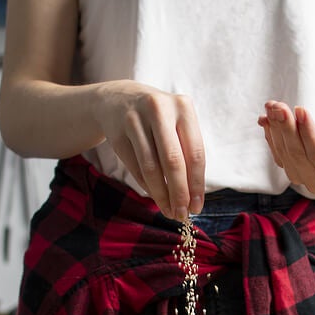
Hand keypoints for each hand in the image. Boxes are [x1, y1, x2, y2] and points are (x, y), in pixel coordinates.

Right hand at [93, 81, 205, 219]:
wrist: (119, 100)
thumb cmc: (159, 119)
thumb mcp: (177, 125)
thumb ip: (187, 154)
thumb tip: (193, 198)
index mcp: (183, 107)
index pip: (195, 153)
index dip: (196, 184)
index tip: (197, 207)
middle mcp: (159, 109)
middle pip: (173, 161)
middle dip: (179, 193)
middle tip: (182, 214)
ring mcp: (135, 120)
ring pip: (151, 167)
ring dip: (161, 194)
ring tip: (169, 211)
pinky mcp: (117, 133)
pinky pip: (135, 167)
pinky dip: (147, 186)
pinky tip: (155, 196)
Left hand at [258, 101, 314, 197]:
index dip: (307, 132)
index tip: (301, 109)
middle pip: (297, 154)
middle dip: (287, 128)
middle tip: (280, 106)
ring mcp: (301, 178)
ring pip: (284, 153)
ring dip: (275, 128)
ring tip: (273, 106)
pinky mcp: (289, 169)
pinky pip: (276, 152)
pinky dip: (270, 133)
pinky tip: (267, 117)